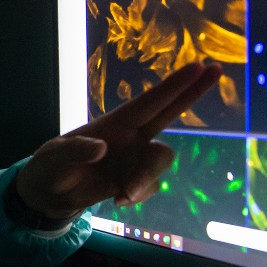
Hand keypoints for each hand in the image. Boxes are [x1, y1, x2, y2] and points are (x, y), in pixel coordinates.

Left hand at [16, 62, 222, 217]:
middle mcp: (131, 136)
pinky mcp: (134, 180)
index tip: (198, 66)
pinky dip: (137, 195)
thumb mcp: (53, 157)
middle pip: (169, 112)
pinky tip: (116, 200)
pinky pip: (152, 186)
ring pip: (161, 160)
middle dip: (192, 92)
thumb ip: (75, 150)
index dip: (174, 86)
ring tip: (121, 195)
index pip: (149, 102)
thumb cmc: (50, 166)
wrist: (50, 195)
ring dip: (146, 178)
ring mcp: (135, 158)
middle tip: (216, 70)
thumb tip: (101, 148)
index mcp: (114, 123)